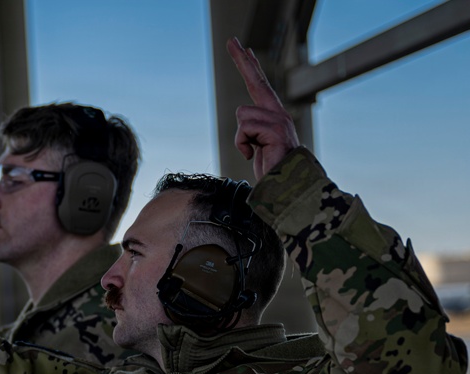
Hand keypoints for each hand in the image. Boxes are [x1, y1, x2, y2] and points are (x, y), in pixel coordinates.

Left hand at [227, 37, 299, 181]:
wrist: (289, 187)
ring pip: (242, 116)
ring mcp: (278, 119)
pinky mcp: (275, 128)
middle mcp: (277, 112)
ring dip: (240, 138)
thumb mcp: (257, 146)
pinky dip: (243, 144)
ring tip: (254, 151)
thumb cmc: (273, 171)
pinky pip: (244, 129)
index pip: (258, 84)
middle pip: (256, 81)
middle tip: (231, 40)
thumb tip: (244, 117)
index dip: (249, 65)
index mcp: (272, 115)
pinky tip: (254, 154)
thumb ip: (251, 130)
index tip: (241, 47)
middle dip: (242, 60)